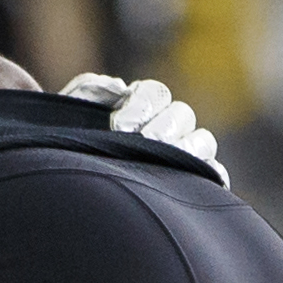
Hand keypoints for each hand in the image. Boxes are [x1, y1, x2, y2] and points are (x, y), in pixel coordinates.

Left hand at [58, 72, 226, 182]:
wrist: (70, 196)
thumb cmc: (71, 151)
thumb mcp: (69, 117)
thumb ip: (89, 92)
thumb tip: (118, 86)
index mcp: (141, 104)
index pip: (155, 93)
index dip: (142, 105)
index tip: (118, 125)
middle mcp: (166, 124)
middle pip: (182, 114)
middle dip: (163, 127)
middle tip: (143, 143)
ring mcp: (183, 153)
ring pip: (203, 140)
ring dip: (187, 149)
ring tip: (164, 161)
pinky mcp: (193, 182)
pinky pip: (214, 173)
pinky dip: (210, 174)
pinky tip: (192, 182)